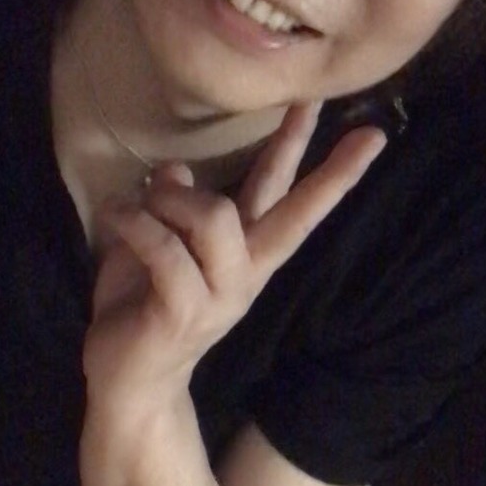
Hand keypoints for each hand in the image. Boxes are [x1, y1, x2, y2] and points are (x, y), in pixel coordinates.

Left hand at [83, 103, 384, 414]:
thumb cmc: (140, 310)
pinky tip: (116, 217)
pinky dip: (135, 223)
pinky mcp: (184, 312)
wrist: (129, 384)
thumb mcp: (154, 246)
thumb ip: (170, 210)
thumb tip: (174, 168)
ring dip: (172, 198)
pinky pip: (165, 249)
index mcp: (246, 255)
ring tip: (140, 202)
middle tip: (314, 101)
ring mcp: (220, 295)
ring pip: (216, 217)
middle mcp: (245, 273)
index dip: (330, 170)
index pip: (293, 204)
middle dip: (299, 153)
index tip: (369, 133)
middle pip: (287, 210)